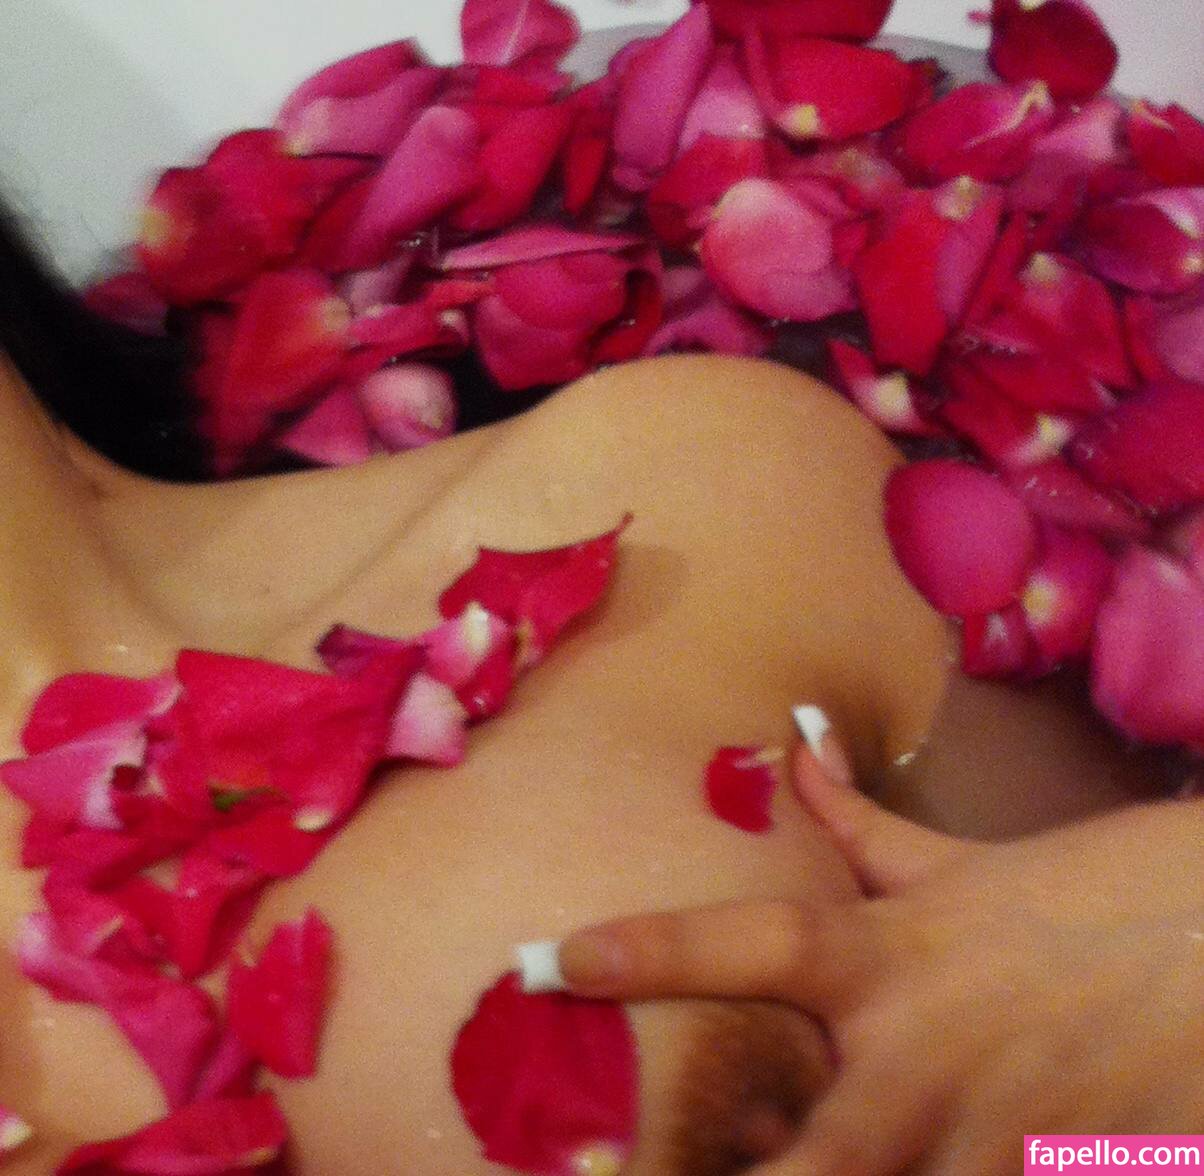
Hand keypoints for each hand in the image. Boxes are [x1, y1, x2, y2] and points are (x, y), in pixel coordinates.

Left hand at [557, 742, 1203, 1174]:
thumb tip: (796, 738)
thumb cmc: (1094, 891)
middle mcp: (928, 1057)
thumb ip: (863, 823)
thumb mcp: (965, 862)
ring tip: (768, 1164)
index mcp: (891, 959)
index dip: (643, 952)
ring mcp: (1001, 1139)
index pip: (750, 945)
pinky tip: (942, 1171)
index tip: (547, 963)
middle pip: (808, 1168)